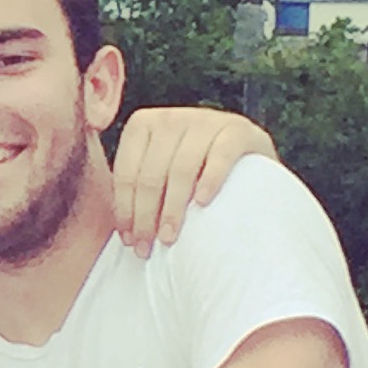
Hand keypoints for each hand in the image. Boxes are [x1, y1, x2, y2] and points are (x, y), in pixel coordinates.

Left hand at [108, 107, 273, 253]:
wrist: (248, 155)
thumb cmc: (194, 172)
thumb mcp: (159, 170)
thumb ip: (136, 186)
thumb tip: (119, 231)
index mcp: (143, 124)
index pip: (126, 173)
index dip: (124, 210)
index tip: (128, 240)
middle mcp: (171, 118)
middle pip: (151, 175)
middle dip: (145, 217)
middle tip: (146, 249)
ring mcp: (206, 121)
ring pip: (181, 169)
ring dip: (172, 209)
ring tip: (170, 238)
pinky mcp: (238, 130)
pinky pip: (219, 157)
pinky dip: (209, 181)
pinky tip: (203, 204)